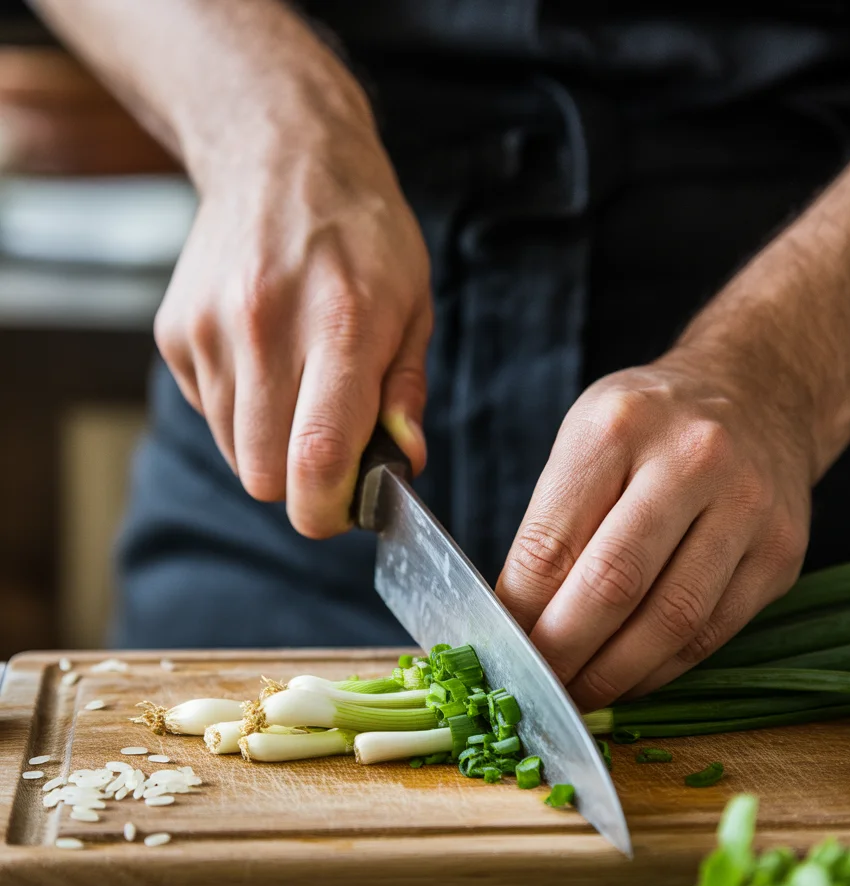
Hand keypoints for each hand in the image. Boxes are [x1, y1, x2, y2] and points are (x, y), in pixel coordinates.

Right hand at [155, 55, 430, 537]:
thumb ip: (406, 392)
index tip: (342, 509)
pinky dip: (239, 410)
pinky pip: (209, 414)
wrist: (277, 153)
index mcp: (340, 325)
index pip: (317, 456)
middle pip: (264, 475)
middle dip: (299, 483)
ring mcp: (211, 330)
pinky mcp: (176, 332)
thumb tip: (402, 466)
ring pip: (234, 453)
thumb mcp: (413, 303)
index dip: (327, 509)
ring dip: (268, 444)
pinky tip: (263, 359)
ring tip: (297, 386)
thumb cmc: (361, 234)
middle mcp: (265, 328)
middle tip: (329, 450)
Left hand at [496, 348, 813, 709]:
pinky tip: (628, 677)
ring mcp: (745, 507)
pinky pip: (711, 633)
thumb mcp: (586, 442)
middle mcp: (691, 460)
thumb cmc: (651, 427)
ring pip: (670, 621)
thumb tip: (513, 622)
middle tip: (534, 688)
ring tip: (577, 695)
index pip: (551, 544)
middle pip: (612, 585)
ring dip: (613, 675)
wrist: (758, 394)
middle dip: (562, 653)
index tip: (499, 650)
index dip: (518, 614)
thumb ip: (552, 525)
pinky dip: (660, 669)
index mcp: (618, 427)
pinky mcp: (780, 553)